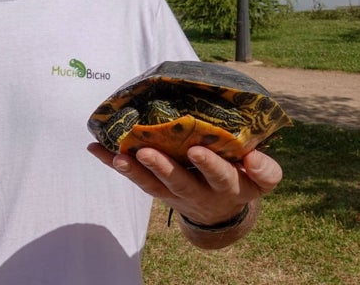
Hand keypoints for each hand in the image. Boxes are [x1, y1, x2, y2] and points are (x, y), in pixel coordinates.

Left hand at [87, 142, 282, 225]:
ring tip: (118, 156)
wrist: (222, 210)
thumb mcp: (261, 179)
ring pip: (153, 186)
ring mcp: (176, 193)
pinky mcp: (158, 190)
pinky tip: (95, 149)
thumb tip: (252, 156)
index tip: (200, 151)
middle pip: (180, 183)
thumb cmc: (243, 178)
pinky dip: (114, 163)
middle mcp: (200, 193)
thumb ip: (264, 169)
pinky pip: (135, 178)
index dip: (212, 167)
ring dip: (135, 170)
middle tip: (149, 152)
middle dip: (164, 168)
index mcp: (230, 186)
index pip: (223, 178)